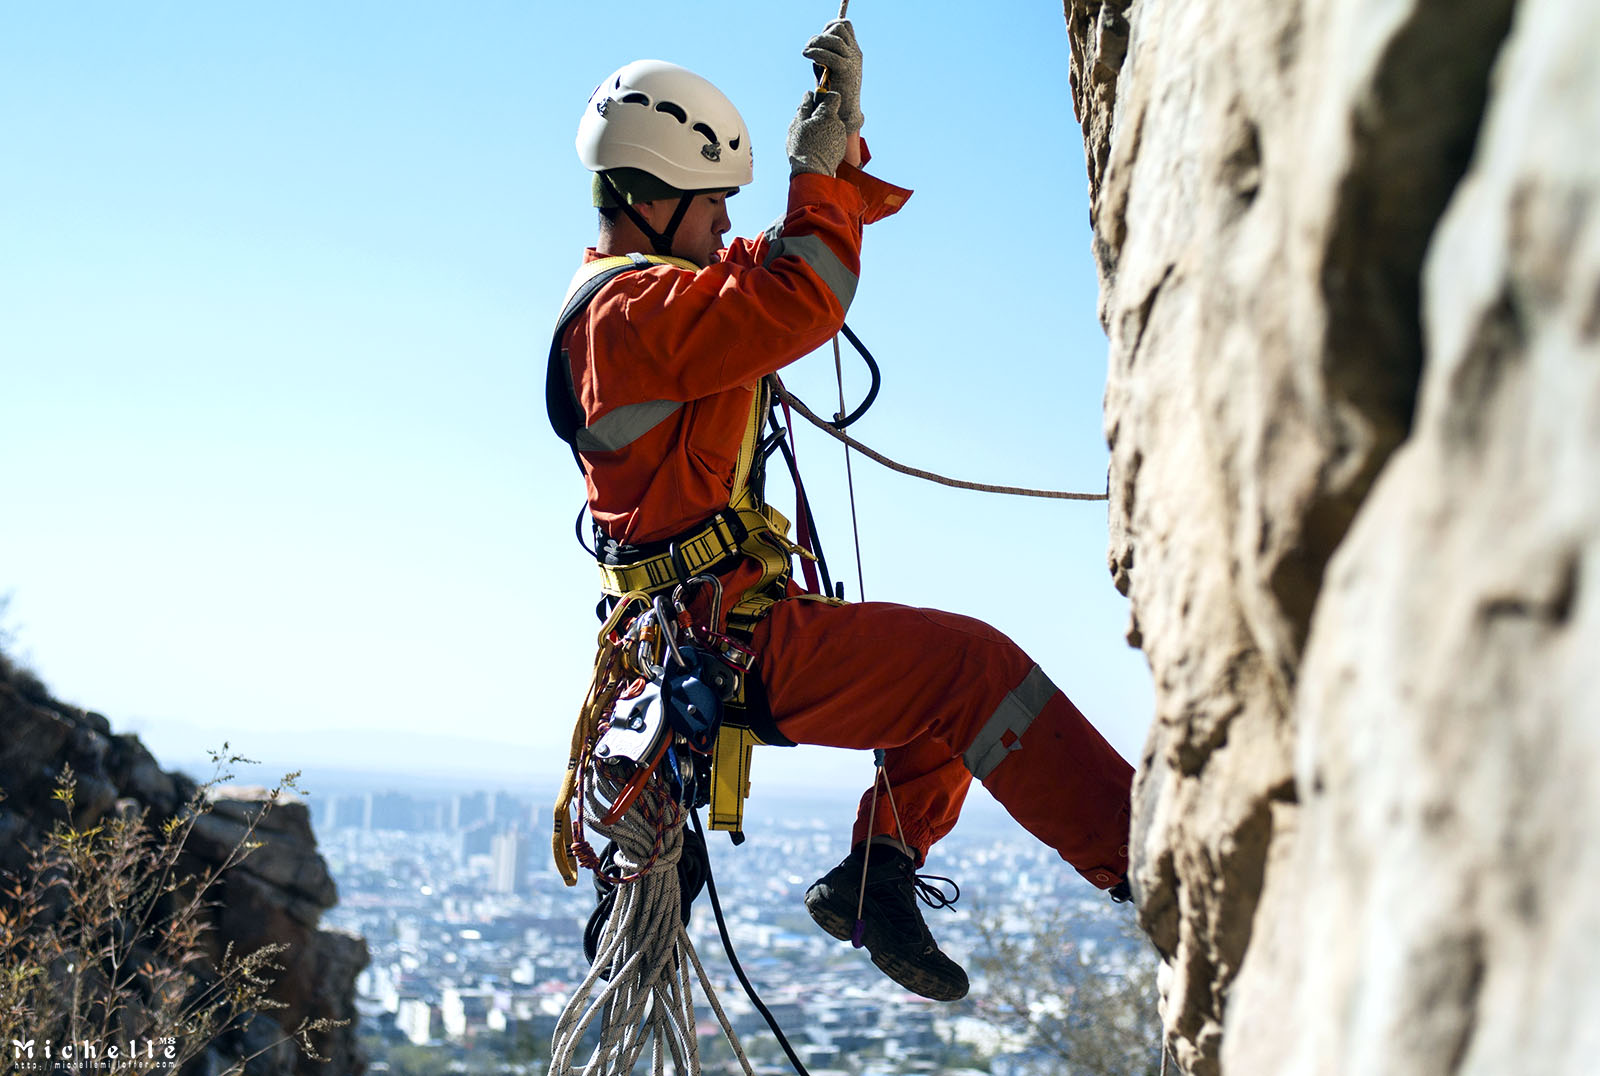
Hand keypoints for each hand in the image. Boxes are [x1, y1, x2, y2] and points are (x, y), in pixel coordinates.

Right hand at [787, 89, 846, 177]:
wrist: (812, 172)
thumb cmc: (802, 147)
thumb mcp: (797, 125)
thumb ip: (804, 107)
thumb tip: (808, 95)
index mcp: (828, 115)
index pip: (833, 97)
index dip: (824, 98)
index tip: (815, 105)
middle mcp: (839, 124)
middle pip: (831, 114)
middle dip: (820, 117)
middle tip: (807, 126)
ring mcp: (841, 137)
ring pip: (832, 127)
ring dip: (823, 129)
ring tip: (811, 140)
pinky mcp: (841, 149)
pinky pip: (834, 138)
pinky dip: (827, 140)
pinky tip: (817, 148)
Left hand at [805, 19, 863, 136]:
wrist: (844, 113)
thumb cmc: (835, 93)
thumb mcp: (830, 69)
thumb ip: (824, 54)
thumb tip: (812, 42)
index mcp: (853, 51)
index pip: (844, 26)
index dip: (829, 26)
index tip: (816, 38)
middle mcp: (855, 54)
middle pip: (839, 29)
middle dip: (822, 35)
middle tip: (810, 46)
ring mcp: (852, 61)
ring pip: (834, 40)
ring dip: (817, 43)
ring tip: (806, 51)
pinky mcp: (846, 71)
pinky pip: (830, 55)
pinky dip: (816, 53)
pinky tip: (806, 55)